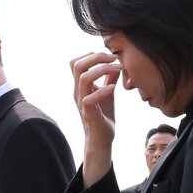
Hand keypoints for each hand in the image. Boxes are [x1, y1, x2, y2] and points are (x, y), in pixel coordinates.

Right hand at [70, 51, 119, 186]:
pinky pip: (89, 98)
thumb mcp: (107, 92)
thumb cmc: (103, 115)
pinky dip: (103, 90)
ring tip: (117, 70)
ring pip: (83, 78)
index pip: (76, 62)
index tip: (109, 57)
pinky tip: (114, 89)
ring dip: (102, 70)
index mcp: (80, 86)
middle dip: (97, 57)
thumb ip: (109, 78)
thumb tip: (115, 63)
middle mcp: (78, 91)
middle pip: (77, 64)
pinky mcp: (88, 113)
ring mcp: (82, 102)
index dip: (91, 54)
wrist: (102, 138)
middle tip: (113, 59)